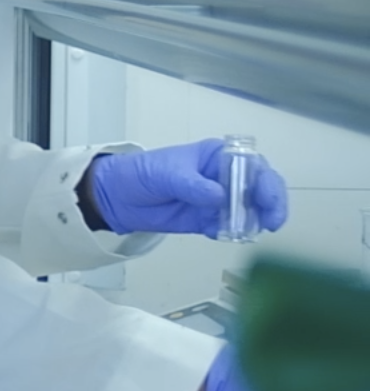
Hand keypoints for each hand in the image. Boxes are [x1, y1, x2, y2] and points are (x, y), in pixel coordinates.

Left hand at [89, 140, 287, 236]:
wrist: (118, 198)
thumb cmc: (142, 173)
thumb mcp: (166, 174)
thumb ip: (192, 185)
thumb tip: (219, 197)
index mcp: (218, 156)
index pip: (253, 165)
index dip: (266, 181)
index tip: (266, 199)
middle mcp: (225, 176)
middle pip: (261, 188)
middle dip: (271, 204)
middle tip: (271, 222)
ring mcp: (219, 199)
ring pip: (250, 209)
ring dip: (255, 221)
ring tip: (247, 231)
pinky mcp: (209, 219)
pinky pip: (230, 227)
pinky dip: (233, 232)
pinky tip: (223, 234)